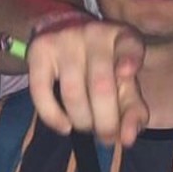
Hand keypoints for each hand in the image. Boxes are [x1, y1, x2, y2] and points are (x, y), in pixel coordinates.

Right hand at [26, 14, 148, 143]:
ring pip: (73, 94)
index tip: (127, 74)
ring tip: (87, 127)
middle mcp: (94, 34)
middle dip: (106, 122)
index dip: (130, 59)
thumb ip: (132, 110)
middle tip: (106, 137)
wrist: (62, 32)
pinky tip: (65, 127)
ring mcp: (65, 41)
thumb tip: (127, 139)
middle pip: (101, 86)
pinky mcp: (40, 51)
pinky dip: (53, 116)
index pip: (130, 45)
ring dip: (82, 121)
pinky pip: (41, 90)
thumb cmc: (102, 66)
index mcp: (122, 37)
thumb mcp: (123, 82)